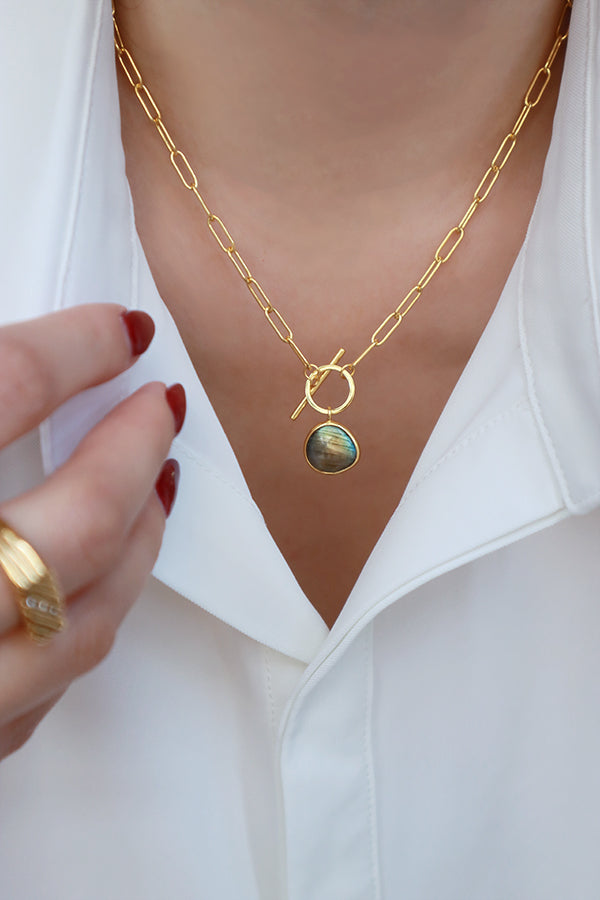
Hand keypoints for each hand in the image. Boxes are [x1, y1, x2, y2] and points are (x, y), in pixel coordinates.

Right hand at [0, 303, 184, 759]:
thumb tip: (46, 365)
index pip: (0, 393)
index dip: (72, 349)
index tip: (119, 331)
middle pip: (74, 526)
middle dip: (131, 455)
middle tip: (158, 408)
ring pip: (86, 624)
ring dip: (137, 544)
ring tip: (152, 488)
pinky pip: (49, 688)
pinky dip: (87, 623)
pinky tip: (92, 583)